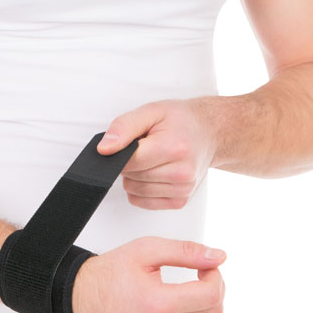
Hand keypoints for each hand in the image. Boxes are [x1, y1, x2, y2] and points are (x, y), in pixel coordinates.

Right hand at [72, 236, 225, 312]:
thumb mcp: (147, 250)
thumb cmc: (110, 272)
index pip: (210, 296)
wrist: (83, 296)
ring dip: (210, 309)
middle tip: (203, 273)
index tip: (206, 265)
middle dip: (215, 289)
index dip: (215, 276)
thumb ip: (185, 251)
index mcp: (157, 304)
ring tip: (196, 290)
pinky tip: (187, 307)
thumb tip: (217, 256)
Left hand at [97, 98, 216, 209]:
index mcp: (174, 148)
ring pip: (134, 190)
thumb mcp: (151, 111)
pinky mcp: (180, 201)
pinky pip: (143, 201)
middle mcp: (182, 172)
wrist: (208, 132)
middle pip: (131, 177)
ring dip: (135, 175)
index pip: (129, 161)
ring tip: (151, 157)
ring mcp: (182, 189)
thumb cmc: (180, 120)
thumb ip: (124, 127)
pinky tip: (153, 171)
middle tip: (145, 146)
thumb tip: (104, 149)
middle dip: (130, 162)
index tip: (130, 142)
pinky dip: (141, 188)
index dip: (121, 152)